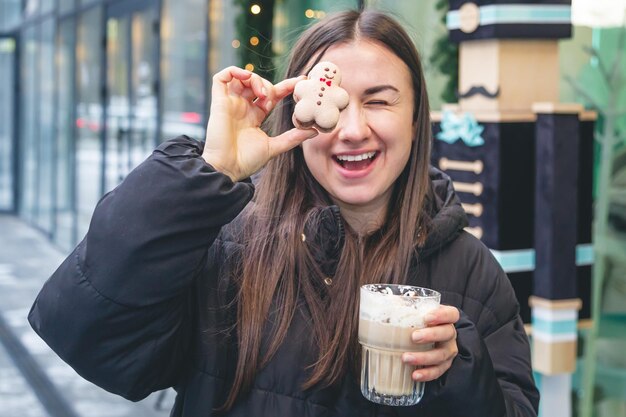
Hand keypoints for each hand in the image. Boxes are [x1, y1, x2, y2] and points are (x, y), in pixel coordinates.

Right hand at [203, 67, 317, 181]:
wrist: (227, 169)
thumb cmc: (247, 161)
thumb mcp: (275, 146)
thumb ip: (293, 137)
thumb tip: (315, 130)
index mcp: (254, 117)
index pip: (272, 95)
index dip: (286, 86)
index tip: (302, 80)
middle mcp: (242, 108)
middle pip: (258, 84)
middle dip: (268, 86)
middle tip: (271, 98)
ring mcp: (230, 104)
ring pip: (241, 78)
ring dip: (254, 79)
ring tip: (261, 93)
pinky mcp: (218, 102)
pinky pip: (221, 78)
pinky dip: (234, 71)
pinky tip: (246, 78)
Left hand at [402, 305, 459, 381]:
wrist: (429, 340)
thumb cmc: (420, 323)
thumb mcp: (416, 312)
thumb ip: (406, 305)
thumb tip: (393, 300)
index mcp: (446, 319)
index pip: (452, 314)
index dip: (442, 315)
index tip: (427, 317)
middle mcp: (450, 334)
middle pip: (447, 333)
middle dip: (431, 335)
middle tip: (414, 337)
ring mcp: (448, 351)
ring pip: (441, 355)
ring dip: (424, 357)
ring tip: (406, 358)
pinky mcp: (444, 365)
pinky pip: (438, 371)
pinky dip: (427, 374)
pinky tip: (415, 375)